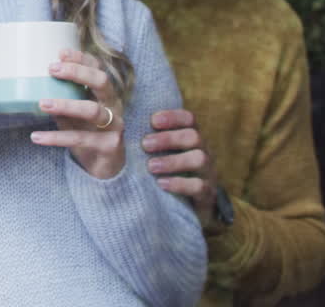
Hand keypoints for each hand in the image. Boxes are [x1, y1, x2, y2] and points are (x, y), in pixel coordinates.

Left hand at [32, 49, 124, 178]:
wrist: (106, 167)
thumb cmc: (86, 132)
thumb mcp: (73, 113)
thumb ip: (60, 98)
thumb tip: (29, 82)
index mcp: (105, 94)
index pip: (98, 69)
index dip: (82, 58)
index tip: (60, 52)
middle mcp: (113, 106)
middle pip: (102, 82)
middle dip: (77, 72)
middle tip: (51, 69)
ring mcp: (114, 126)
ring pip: (93, 110)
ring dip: (66, 104)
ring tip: (42, 103)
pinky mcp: (108, 146)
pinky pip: (80, 139)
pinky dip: (56, 138)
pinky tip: (36, 137)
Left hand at [143, 109, 218, 227]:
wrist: (181, 209)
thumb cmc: (162, 172)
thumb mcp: (155, 154)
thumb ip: (143, 138)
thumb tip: (118, 122)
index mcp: (189, 138)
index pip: (188, 119)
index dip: (173, 117)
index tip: (153, 121)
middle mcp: (202, 152)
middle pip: (194, 136)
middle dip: (168, 138)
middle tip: (145, 144)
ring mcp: (207, 173)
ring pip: (199, 159)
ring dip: (173, 161)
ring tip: (151, 166)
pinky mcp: (207, 194)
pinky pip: (199, 186)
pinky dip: (180, 183)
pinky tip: (161, 184)